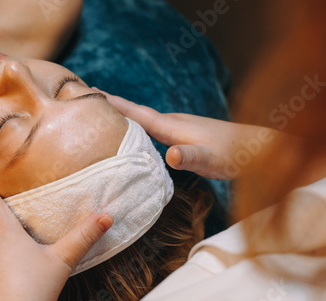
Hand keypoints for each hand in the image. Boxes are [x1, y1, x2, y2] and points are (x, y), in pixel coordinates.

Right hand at [98, 89, 280, 179]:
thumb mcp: (212, 158)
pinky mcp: (185, 137)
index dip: (114, 104)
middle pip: (137, 113)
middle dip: (113, 107)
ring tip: (107, 119)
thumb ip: (191, 156)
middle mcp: (173, 123)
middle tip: (89, 104)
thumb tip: (171, 155)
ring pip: (145, 121)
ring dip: (126, 118)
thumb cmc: (235, 155)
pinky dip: (140, 129)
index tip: (90, 93)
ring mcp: (179, 129)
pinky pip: (154, 130)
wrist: (259, 149)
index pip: (137, 112)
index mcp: (172, 126)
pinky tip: (140, 138)